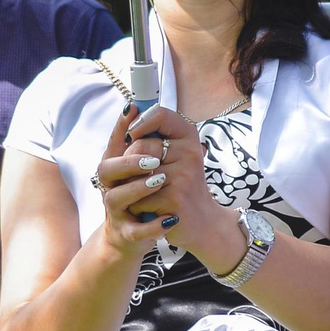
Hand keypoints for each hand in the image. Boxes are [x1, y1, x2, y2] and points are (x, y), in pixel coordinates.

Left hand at [96, 105, 242, 271]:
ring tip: (144, 196)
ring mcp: (183, 176)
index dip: (140, 123)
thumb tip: (130, 108)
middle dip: (129, 165)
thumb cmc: (179, 186)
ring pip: (135, 174)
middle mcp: (190, 153)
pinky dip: (138, 208)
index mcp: (189, 137)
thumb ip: (153, 133)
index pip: (160, 114)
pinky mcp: (175, 199)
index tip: (131, 135)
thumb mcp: (174, 155)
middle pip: (140, 147)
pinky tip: (150, 211)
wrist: (200, 223)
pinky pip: (138, 198)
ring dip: (131, 189)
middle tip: (138, 178)